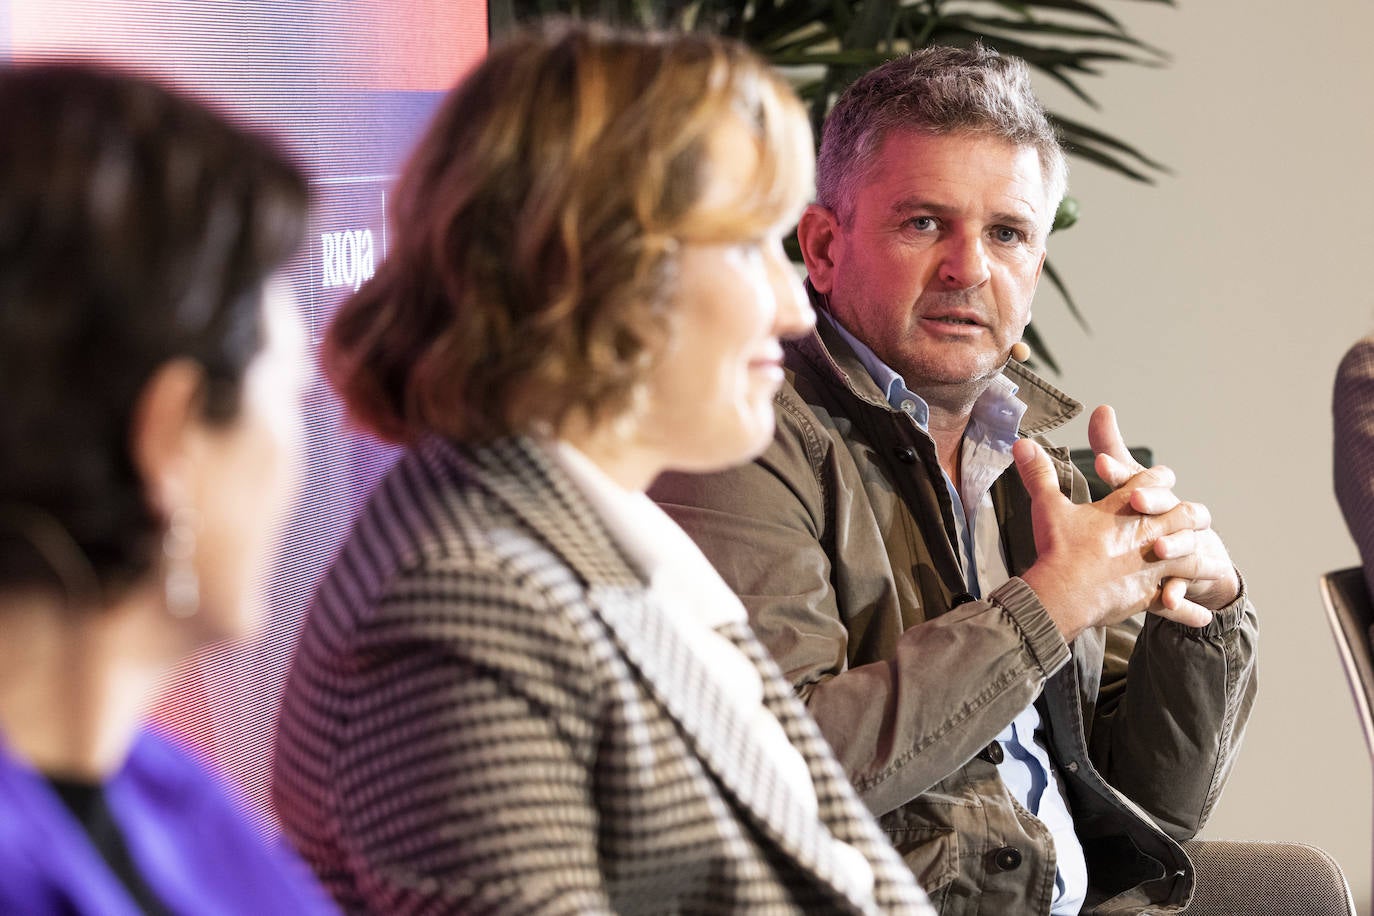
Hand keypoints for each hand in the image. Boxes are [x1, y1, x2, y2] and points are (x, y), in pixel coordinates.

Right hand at [1015, 437, 1213, 640]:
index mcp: (1127, 508)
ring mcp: (1153, 566)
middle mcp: (1148, 534)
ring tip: (1214, 566)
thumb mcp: (1048, 506)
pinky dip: (1189, 611)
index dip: (1158, 478)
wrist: (1064, 592)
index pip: (1153, 481)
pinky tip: (1203, 616)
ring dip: (1203, 561)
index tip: (1161, 478)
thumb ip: (1039, 474)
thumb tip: (1022, 444)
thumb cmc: (1058, 548)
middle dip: (1191, 516)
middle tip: (1195, 518)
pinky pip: (1177, 603)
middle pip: (1186, 516)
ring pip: (1193, 559)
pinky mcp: (1149, 594)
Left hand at [1089, 405, 1240, 614]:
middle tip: (1134, 499)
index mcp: (1152, 496)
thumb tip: (1096, 410)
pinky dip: (1179, 594)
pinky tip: (1169, 600)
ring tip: (1156, 549)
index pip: (1137, 477)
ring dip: (1174, 545)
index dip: (1120, 469)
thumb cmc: (1153, 518)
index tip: (1100, 461)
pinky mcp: (1185, 581)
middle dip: (1154, 500)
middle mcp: (1171, 519)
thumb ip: (1111, 451)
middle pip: (1169, 505)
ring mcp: (1182, 550)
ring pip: (1185, 544)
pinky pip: (1183, 588)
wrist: (1193, 565)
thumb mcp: (1129, 487)